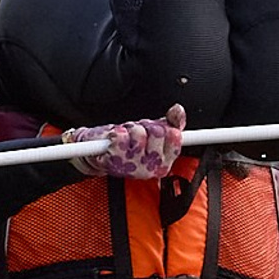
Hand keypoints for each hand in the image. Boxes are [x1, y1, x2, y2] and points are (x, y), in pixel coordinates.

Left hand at [68, 105, 184, 177]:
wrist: (100, 155)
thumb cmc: (129, 145)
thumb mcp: (154, 135)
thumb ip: (171, 123)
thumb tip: (178, 110)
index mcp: (164, 163)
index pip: (175, 136)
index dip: (164, 127)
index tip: (155, 129)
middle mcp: (151, 168)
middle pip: (158, 131)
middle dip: (146, 125)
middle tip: (136, 133)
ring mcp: (133, 165)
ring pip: (139, 131)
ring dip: (130, 128)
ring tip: (125, 137)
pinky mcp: (116, 160)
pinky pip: (121, 135)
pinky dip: (116, 132)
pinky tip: (114, 141)